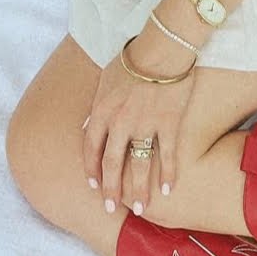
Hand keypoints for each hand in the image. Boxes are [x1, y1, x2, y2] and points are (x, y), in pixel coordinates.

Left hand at [82, 38, 195, 213]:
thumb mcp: (104, 80)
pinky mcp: (169, 124)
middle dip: (110, 190)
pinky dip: (169, 174)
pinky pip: (167, 155)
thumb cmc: (133, 57)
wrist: (163, 46)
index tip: (93, 186)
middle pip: (112, 164)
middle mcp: (120, 123)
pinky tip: (169, 190)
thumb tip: (87, 125)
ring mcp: (145, 125)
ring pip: (138, 165)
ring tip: (139, 208)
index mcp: (101, 111)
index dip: (91, 170)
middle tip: (111, 209)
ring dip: (137, 189)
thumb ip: (97, 106)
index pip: (91, 148)